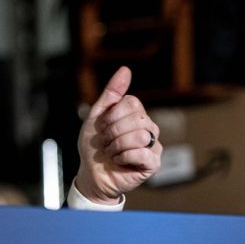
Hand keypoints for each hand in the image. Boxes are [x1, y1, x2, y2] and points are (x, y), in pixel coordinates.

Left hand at [75, 66, 160, 203]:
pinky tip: (119, 161)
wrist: (91, 173)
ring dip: (117, 146)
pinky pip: (142, 153)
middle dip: (112, 132)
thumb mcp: (96, 117)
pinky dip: (123, 157)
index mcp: (136, 114)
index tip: (102, 127)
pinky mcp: (153, 163)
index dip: (111, 116)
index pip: (132, 102)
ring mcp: (153, 145)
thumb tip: (125, 70)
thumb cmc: (94, 146)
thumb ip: (111, 93)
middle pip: (137, 118)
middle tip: (106, 143)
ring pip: (139, 136)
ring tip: (112, 152)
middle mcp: (148, 127)